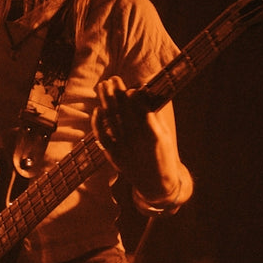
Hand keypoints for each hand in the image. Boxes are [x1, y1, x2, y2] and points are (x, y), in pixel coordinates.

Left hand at [92, 76, 178, 200]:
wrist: (156, 184)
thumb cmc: (162, 155)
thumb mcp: (164, 135)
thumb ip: (153, 116)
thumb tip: (140, 95)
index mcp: (153, 134)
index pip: (140, 109)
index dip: (133, 96)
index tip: (130, 87)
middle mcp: (137, 140)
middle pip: (123, 110)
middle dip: (118, 92)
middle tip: (114, 78)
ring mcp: (124, 148)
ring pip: (111, 119)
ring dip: (106, 100)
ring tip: (103, 85)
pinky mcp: (114, 155)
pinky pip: (102, 137)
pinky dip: (98, 123)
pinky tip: (97, 110)